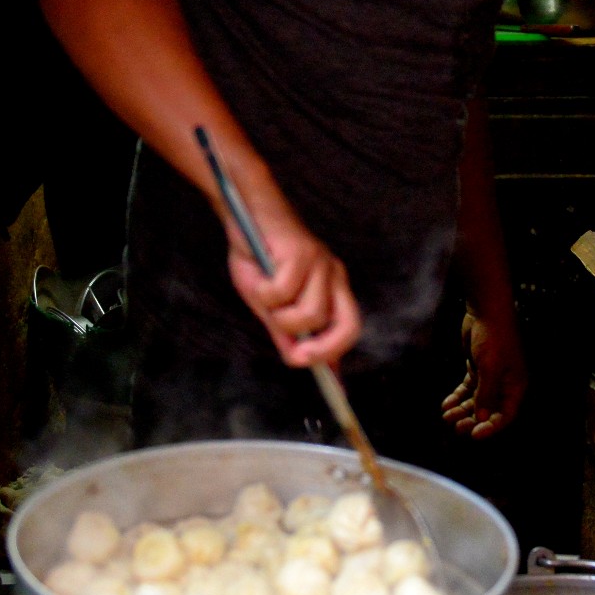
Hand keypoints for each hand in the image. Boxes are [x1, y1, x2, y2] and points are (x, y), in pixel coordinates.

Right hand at [224, 204, 362, 368]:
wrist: (244, 212)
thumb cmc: (259, 255)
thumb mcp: (270, 303)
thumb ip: (287, 330)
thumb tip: (300, 362)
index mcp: (332, 286)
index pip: (349, 327)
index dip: (337, 355)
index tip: (328, 383)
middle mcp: (333, 274)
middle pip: (346, 326)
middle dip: (321, 350)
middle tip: (296, 354)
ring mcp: (320, 263)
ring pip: (309, 315)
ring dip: (279, 316)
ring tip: (264, 296)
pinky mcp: (301, 253)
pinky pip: (283, 293)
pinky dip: (264, 293)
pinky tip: (258, 277)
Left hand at [441, 308, 525, 438]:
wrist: (485, 311)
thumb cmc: (494, 338)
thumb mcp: (490, 369)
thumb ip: (486, 395)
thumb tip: (482, 419)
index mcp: (515, 386)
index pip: (506, 415)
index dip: (491, 427)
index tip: (474, 435)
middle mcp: (505, 384)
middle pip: (489, 411)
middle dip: (472, 420)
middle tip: (456, 427)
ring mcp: (490, 377)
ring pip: (476, 401)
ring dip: (462, 410)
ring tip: (446, 417)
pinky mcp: (477, 369)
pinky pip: (467, 390)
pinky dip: (457, 398)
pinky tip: (445, 404)